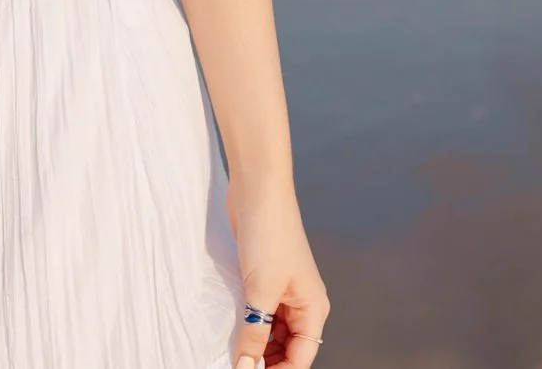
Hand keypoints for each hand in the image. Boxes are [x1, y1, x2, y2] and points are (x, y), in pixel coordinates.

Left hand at [229, 182, 329, 367]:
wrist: (258, 190)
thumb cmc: (270, 235)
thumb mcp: (261, 290)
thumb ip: (254, 333)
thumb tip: (246, 368)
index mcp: (313, 309)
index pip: (301, 358)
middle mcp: (302, 304)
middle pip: (287, 349)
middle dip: (265, 361)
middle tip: (236, 365)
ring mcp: (282, 292)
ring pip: (270, 334)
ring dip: (253, 346)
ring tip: (229, 352)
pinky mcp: (263, 281)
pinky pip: (256, 316)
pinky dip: (245, 327)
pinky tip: (228, 333)